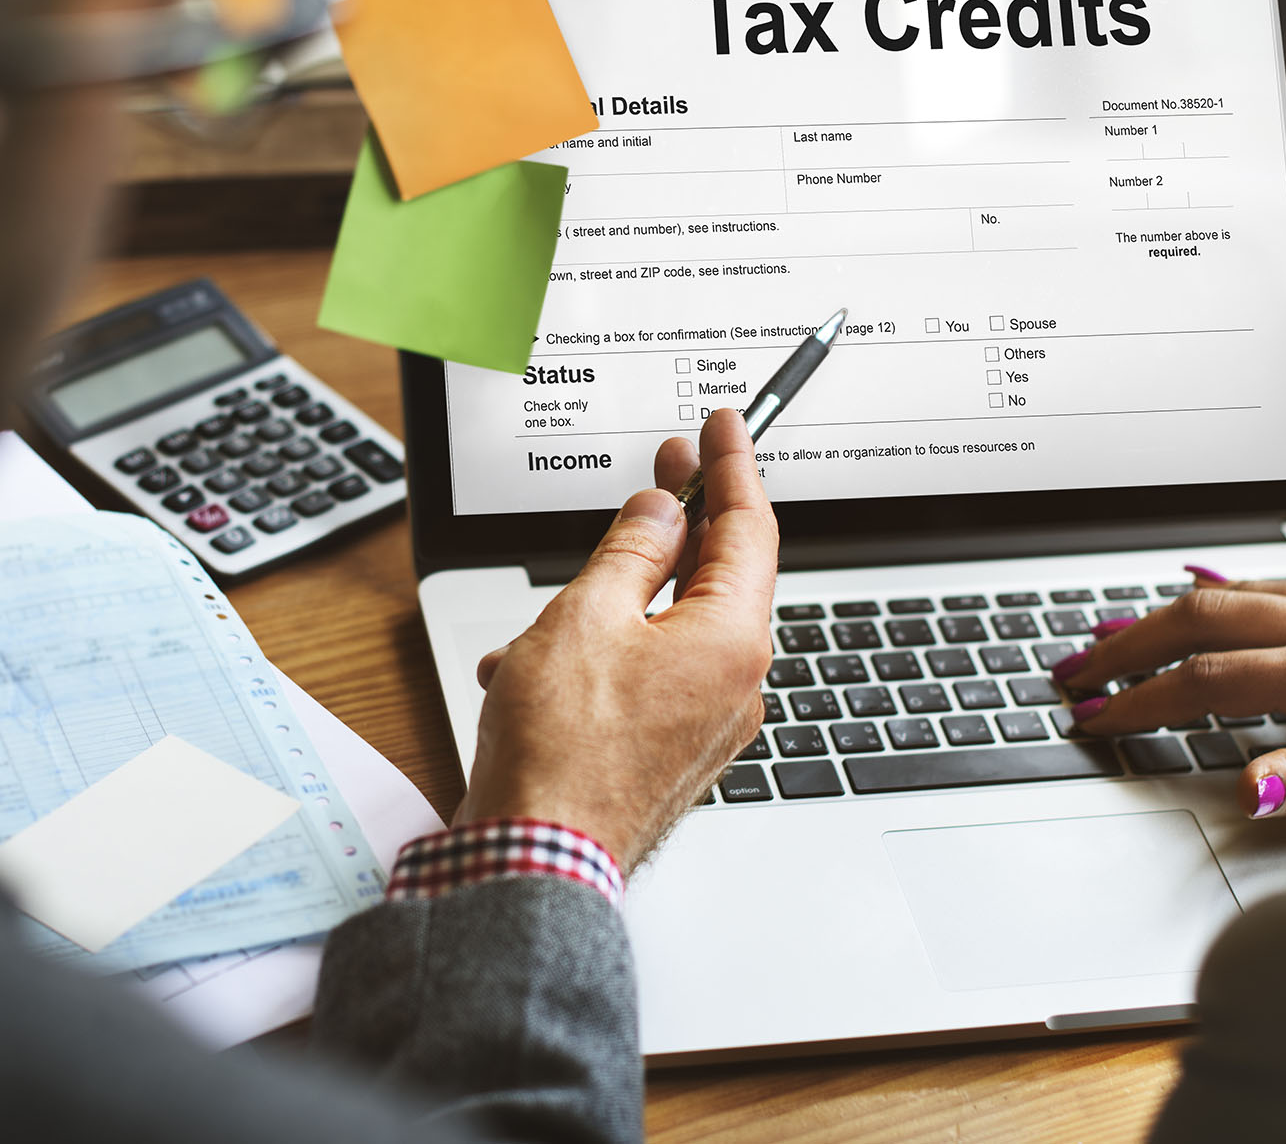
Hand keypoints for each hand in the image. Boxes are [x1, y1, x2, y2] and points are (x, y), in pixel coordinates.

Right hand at [453, 410, 777, 871]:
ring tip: (546, 615)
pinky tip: (536, 668)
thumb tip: (661, 512)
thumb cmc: (562, 753)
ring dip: (611, 605)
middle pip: (716, 575)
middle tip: (666, 466)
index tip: (723, 425)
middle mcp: (734, 682)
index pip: (749, 528)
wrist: (537, 861)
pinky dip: (598, 656)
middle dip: (678, 522)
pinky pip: (647, 675)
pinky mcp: (672, 749)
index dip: (733, 466)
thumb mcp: (587, 616)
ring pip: (668, 627)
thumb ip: (630, 551)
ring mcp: (707, 721)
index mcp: (732, 640)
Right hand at [1056, 571, 1285, 818]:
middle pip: (1201, 614)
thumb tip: (1240, 784)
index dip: (1141, 700)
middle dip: (1126, 640)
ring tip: (1113, 633)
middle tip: (1074, 664)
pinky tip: (1205, 594)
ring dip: (1164, 612)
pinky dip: (1223, 591)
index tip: (1095, 717)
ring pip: (1236, 590)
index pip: (1208, 680)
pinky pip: (1277, 582)